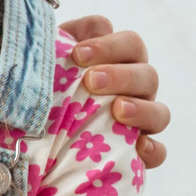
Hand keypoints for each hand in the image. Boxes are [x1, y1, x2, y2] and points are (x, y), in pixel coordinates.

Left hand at [58, 15, 171, 170]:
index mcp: (119, 63)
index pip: (128, 44)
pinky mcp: (139, 154)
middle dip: (121, 75)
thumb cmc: (45, 91)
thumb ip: (60, 45)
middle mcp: (135, 90)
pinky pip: (158, 153)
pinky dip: (153, 150)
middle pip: (147, 74)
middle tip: (92, 81)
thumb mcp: (49, 65)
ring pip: (160, 112)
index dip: (108, 45)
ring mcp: (142, 122)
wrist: (36, 134)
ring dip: (142, 109)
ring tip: (118, 110)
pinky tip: (139, 147)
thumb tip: (67, 41)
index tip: (78, 54)